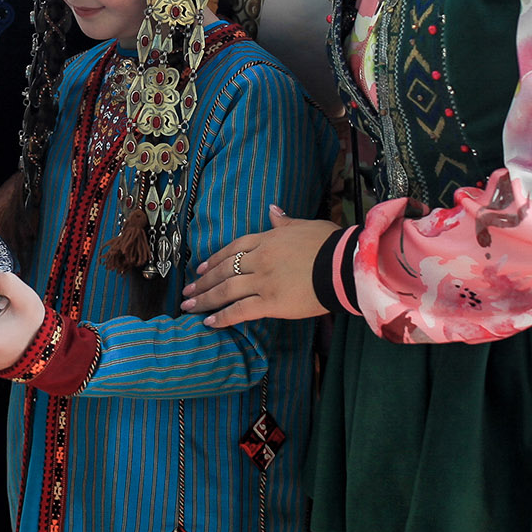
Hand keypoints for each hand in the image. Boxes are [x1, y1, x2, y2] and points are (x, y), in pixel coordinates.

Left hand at [179, 207, 336, 327]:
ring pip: (226, 290)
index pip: (233, 249)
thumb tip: (273, 209)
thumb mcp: (305, 225)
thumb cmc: (330, 244)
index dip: (214, 260)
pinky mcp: (271, 303)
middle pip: (224, 270)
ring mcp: (263, 281)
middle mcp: (259, 259)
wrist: (344, 264)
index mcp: (266, 239)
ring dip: (205, 298)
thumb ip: (284, 221)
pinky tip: (209, 322)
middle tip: (187, 290)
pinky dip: (223, 317)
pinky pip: (241, 310)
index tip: (200, 268)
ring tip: (189, 306)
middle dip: (203, 281)